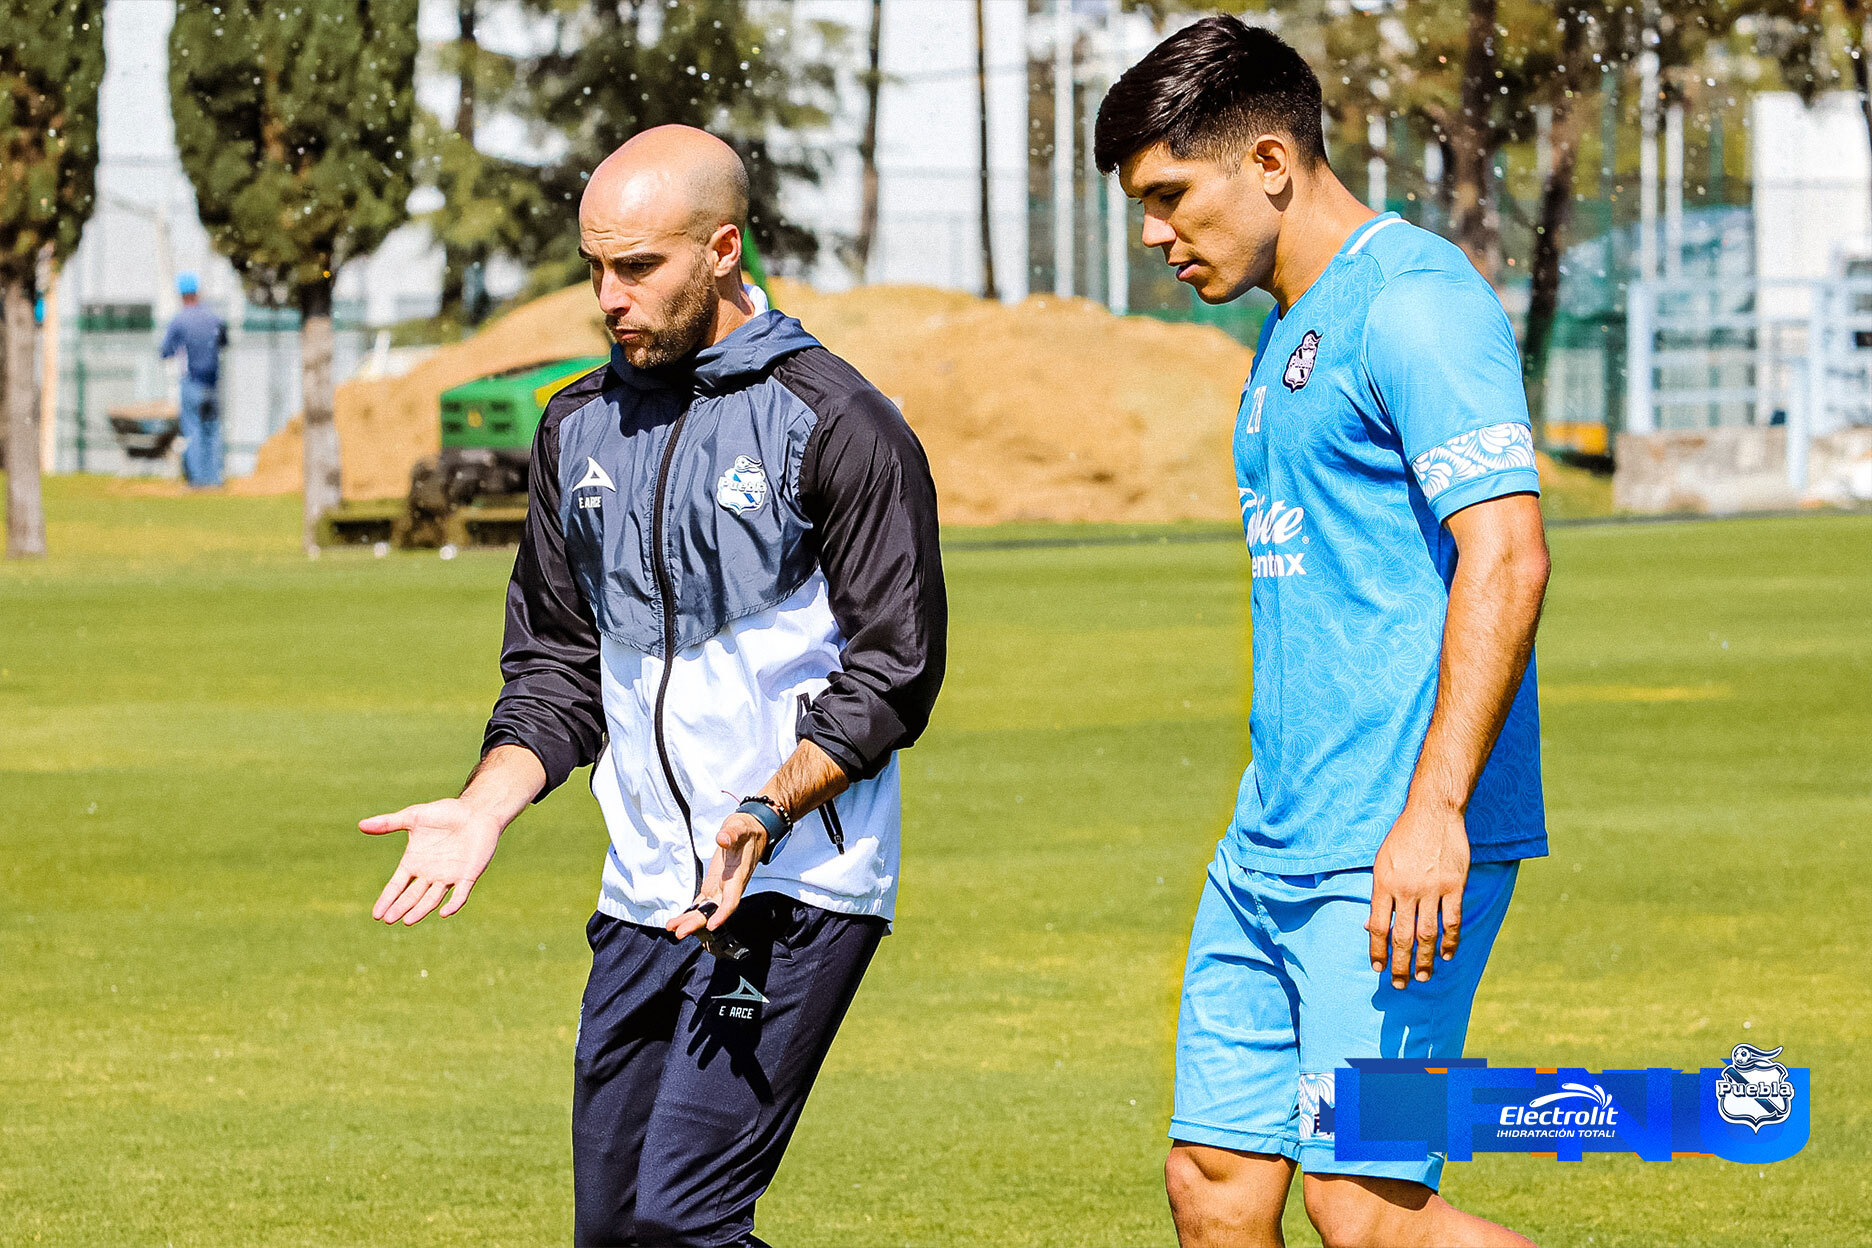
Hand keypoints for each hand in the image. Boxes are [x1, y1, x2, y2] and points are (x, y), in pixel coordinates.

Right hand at [360, 798, 503, 925]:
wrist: (476, 811)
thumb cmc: (445, 813)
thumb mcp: (414, 817)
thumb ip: (389, 823)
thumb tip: (360, 825)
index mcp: (414, 862)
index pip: (396, 885)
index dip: (387, 899)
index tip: (376, 914)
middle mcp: (429, 874)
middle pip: (412, 896)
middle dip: (400, 907)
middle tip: (388, 919)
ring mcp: (449, 876)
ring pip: (432, 899)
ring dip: (420, 910)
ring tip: (407, 921)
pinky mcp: (468, 876)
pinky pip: (460, 894)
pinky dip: (453, 904)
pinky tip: (445, 912)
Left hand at [666, 813, 767, 941]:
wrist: (753, 831)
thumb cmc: (747, 830)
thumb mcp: (739, 826)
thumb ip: (731, 833)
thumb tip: (722, 839)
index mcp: (737, 875)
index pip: (731, 900)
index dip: (722, 914)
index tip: (712, 924)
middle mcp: (730, 886)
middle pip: (715, 910)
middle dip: (698, 922)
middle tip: (680, 932)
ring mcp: (722, 887)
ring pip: (707, 909)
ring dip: (691, 920)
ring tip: (673, 928)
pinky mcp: (715, 885)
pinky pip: (703, 903)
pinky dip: (691, 911)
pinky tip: (679, 920)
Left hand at [1366, 801, 1469, 987]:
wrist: (1432, 812)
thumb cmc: (1403, 837)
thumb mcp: (1381, 862)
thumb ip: (1378, 895)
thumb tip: (1370, 926)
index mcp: (1383, 883)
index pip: (1378, 926)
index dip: (1378, 950)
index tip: (1378, 968)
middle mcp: (1406, 889)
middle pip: (1402, 936)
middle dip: (1399, 964)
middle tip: (1399, 984)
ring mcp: (1432, 888)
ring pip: (1427, 934)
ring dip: (1424, 959)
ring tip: (1422, 977)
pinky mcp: (1455, 886)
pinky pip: (1452, 920)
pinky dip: (1450, 941)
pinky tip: (1447, 954)